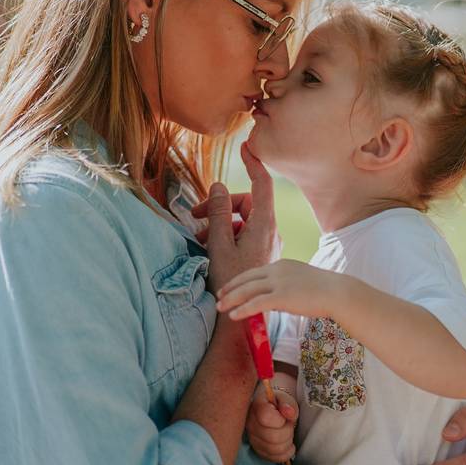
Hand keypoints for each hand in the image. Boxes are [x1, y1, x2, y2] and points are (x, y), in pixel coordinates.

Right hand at [191, 142, 277, 294]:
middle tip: (195, 216)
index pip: (262, 184)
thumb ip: (219, 213)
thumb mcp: (219, 244)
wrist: (244, 318)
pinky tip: (210, 247)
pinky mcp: (261, 253)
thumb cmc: (231, 281)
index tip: (245, 146)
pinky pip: (244, 234)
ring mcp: (267, 243)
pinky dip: (226, 235)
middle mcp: (269, 231)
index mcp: (264, 225)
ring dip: (220, 223)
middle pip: (246, 203)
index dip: (253, 162)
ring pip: (242, 220)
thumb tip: (219, 186)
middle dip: (221, 205)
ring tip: (200, 238)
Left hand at [215, 260, 346, 320]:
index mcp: (281, 264)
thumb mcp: (301, 280)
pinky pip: (256, 303)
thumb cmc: (324, 290)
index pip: (254, 271)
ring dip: (231, 299)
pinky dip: (242, 309)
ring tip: (219, 307)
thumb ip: (286, 285)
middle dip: (230, 288)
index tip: (229, 288)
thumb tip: (274, 298)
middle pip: (246, 278)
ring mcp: (279, 282)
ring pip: (248, 290)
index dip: (239, 280)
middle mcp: (277, 270)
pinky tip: (233, 316)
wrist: (338, 292)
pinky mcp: (282, 296)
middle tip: (218, 296)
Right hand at [246, 386, 298, 462]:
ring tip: (288, 434)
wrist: (275, 411)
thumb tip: (289, 412)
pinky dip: (286, 453)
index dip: (280, 420)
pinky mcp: (258, 451)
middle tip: (289, 425)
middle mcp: (250, 423)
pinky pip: (275, 458)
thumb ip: (287, 403)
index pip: (265, 417)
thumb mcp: (285, 398)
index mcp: (256, 406)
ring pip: (274, 449)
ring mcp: (253, 439)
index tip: (284, 418)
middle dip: (287, 432)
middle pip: (272, 437)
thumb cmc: (279, 404)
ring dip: (287, 442)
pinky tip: (287, 444)